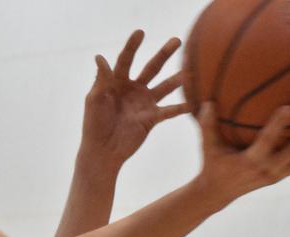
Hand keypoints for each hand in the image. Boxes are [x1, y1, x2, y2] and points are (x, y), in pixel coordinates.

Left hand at [82, 29, 188, 164]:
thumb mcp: (94, 100)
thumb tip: (99, 57)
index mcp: (116, 82)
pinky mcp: (151, 118)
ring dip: (178, 79)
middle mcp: (133, 89)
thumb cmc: (94, 125)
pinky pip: (170, 111)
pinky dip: (182, 107)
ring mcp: (144, 103)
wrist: (102, 150)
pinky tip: (195, 101)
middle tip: (177, 41)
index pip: (125, 60)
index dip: (132, 46)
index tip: (141, 32)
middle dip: (164, 54)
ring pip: (165, 87)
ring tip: (192, 69)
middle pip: (151, 68)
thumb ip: (101, 80)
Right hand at [195, 102, 289, 201]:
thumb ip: (208, 126)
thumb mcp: (208, 147)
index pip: (267, 141)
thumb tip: (208, 102)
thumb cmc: (213, 165)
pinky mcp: (280, 176)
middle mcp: (267, 169)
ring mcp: (276, 175)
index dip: (278, 125)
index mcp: (250, 161)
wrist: (218, 193)